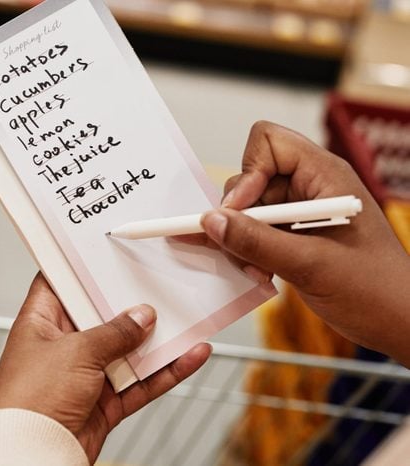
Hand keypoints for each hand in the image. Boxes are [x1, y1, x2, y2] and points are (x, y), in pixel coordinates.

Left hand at [0, 273, 210, 462]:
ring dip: (156, 339)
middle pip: (101, 316)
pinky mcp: (103, 403)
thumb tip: (142, 316)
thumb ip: (114, 332)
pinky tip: (191, 357)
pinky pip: (140, 383)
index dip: (81, 267)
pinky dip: (165, 372)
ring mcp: (84, 375)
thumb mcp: (76, 352)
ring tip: (187, 316)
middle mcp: (62, 345)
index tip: (107, 251)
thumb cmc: (32, 399)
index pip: (59, 284)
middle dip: (130, 303)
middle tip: (159, 280)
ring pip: (127, 350)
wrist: (33, 454)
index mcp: (41, 323)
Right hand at [199, 121, 409, 364]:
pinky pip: (255, 233)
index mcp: (325, 176)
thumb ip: (256, 242)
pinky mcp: (294, 236)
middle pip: (251, 178)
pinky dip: (249, 253)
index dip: (248, 173)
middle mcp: (311, 187)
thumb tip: (211, 221)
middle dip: (239, 216)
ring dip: (242, 241)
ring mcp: (301, 212)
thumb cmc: (377, 290)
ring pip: (248, 210)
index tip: (238, 211)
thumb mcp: (311, 264)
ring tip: (257, 270)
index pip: (268, 143)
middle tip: (241, 249)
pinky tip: (261, 274)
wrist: (400, 324)